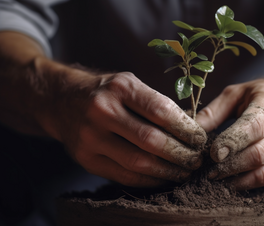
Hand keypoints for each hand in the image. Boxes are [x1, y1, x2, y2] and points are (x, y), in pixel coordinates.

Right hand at [41, 69, 206, 187]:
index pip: (161, 111)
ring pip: (139, 163)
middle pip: (151, 141)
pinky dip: (149, 179)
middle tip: (197, 159)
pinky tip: (163, 177)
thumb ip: (155, 104)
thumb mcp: (129, 84)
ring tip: (185, 171)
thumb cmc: (105, 92)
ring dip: (168, 171)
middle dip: (181, 154)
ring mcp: (91, 138)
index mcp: (120, 88)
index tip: (200, 139)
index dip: (186, 129)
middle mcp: (102, 111)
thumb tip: (190, 129)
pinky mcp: (86, 159)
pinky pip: (124, 176)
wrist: (62, 101)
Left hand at [196, 76, 263, 189]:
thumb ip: (215, 111)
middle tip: (208, 171)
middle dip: (230, 166)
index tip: (212, 154)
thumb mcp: (239, 92)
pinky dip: (248, 182)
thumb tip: (193, 129)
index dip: (232, 142)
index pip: (254, 127)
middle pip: (258, 154)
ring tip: (216, 178)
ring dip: (237, 179)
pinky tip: (231, 180)